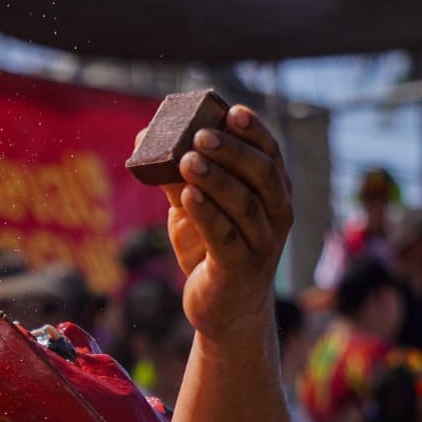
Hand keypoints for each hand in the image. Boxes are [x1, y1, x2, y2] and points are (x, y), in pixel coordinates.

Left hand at [158, 104, 292, 343]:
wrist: (223, 310)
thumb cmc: (211, 252)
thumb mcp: (193, 210)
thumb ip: (177, 177)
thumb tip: (145, 137)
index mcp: (272, 194)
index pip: (270, 154)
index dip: (254, 131)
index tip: (231, 111)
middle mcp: (276, 215)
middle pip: (261, 174)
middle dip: (231, 151)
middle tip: (200, 135)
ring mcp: (262, 243)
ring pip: (244, 203)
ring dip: (215, 178)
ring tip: (187, 160)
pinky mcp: (240, 268)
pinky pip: (225, 236)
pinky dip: (207, 213)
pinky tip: (188, 196)